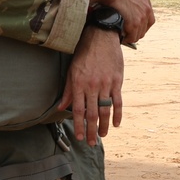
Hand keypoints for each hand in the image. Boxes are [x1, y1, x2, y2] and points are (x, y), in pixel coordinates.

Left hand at [59, 28, 123, 145]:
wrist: (101, 37)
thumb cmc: (84, 54)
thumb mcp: (71, 71)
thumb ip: (68, 91)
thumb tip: (61, 108)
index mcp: (79, 85)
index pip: (79, 111)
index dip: (79, 125)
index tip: (80, 137)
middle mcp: (92, 86)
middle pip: (92, 114)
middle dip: (92, 131)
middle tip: (91, 143)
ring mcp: (106, 84)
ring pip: (105, 110)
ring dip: (104, 126)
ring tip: (102, 135)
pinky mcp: (117, 81)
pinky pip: (118, 101)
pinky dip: (118, 114)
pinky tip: (116, 124)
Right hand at [89, 0, 154, 43]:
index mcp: (145, 0)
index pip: (150, 17)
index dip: (142, 24)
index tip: (134, 27)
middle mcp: (146, 8)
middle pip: (145, 27)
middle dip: (137, 32)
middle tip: (127, 34)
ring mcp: (141, 16)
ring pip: (139, 33)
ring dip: (131, 37)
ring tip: (123, 38)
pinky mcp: (134, 22)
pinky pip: (132, 36)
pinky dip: (127, 38)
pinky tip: (120, 38)